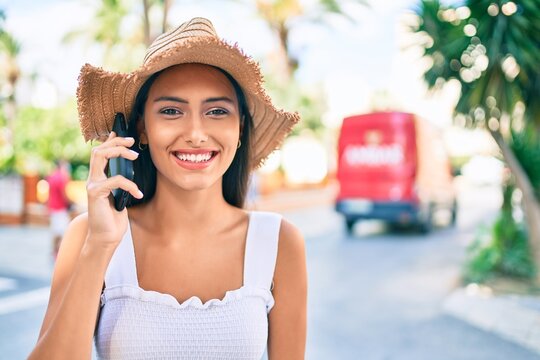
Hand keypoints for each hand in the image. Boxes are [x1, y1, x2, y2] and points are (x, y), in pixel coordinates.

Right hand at [85, 132, 142, 248]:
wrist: (106, 237)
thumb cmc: (114, 218)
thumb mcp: (121, 195)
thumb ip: (122, 181)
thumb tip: (130, 168)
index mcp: (99, 178)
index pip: (101, 153)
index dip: (111, 141)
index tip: (124, 134)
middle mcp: (93, 179)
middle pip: (99, 150)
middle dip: (115, 142)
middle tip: (132, 142)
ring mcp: (92, 185)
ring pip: (100, 156)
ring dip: (118, 152)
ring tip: (135, 156)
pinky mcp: (95, 193)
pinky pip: (114, 180)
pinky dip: (129, 184)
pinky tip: (138, 193)